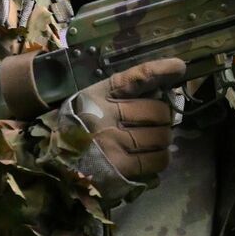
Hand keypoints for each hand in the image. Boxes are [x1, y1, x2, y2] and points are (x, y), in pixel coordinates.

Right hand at [68, 57, 184, 180]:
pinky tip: (152, 156)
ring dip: (163, 139)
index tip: (179, 67)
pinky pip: (157, 160)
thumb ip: (123, 94)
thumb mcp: (93, 102)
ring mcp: (114, 143)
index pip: (136, 78)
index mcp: (99, 95)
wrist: (55, 164)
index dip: (160, 70)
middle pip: (158, 111)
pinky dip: (161, 157)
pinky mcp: (120, 168)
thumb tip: (163, 89)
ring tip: (152, 141)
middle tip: (156, 124)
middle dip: (163, 118)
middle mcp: (106, 116)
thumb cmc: (80, 129)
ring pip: (161, 136)